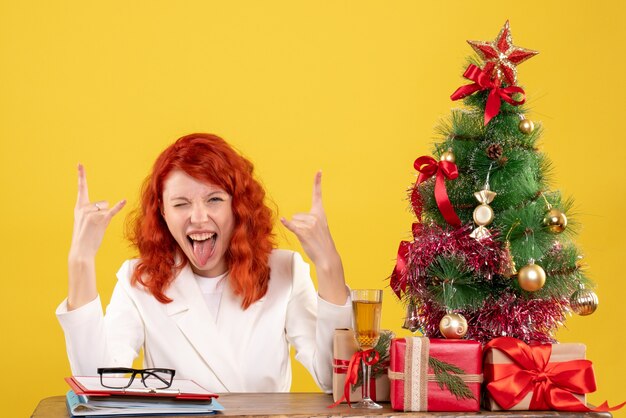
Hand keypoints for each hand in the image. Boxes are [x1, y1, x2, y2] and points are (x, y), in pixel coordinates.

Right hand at [69, 164, 125, 259]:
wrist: (81, 250)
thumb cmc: (84, 236)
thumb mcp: (82, 221)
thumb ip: (90, 211)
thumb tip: (106, 206)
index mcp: (79, 207)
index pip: (81, 188)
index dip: (81, 175)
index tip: (80, 164)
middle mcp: (85, 207)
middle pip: (103, 202)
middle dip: (102, 213)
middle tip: (94, 226)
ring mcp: (93, 213)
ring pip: (107, 208)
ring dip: (106, 218)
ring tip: (97, 228)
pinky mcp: (101, 219)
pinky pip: (112, 211)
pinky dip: (119, 207)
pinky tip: (124, 201)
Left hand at [281, 172, 346, 303]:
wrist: (327, 256)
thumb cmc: (321, 242)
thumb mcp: (319, 227)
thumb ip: (308, 220)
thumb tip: (289, 219)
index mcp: (320, 213)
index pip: (317, 195)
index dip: (317, 182)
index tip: (319, 170)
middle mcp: (315, 216)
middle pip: (296, 215)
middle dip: (299, 225)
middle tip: (310, 235)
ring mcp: (310, 225)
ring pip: (293, 222)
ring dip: (297, 231)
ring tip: (308, 238)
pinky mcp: (304, 233)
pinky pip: (292, 226)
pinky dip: (287, 224)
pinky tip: (282, 220)